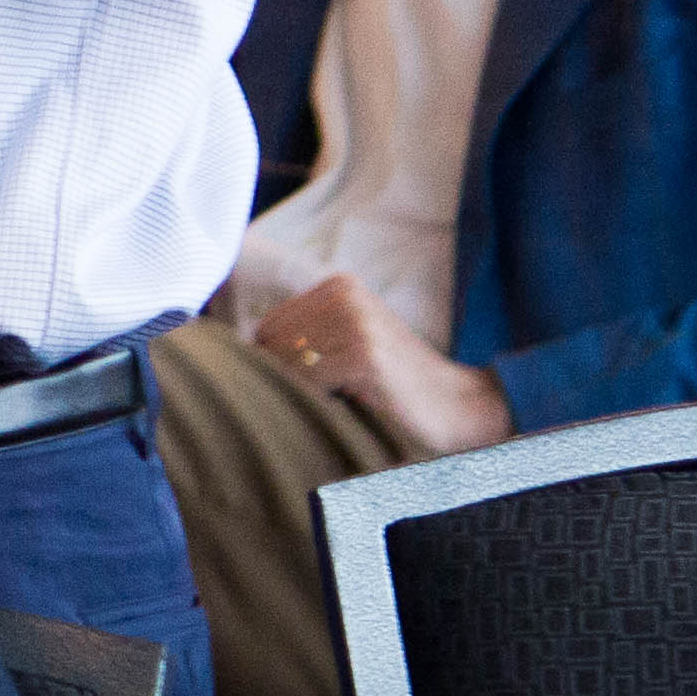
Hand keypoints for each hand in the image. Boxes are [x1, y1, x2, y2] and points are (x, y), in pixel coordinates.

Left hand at [258, 273, 513, 458]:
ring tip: (345, 405)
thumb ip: (302, 341)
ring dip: (305, 396)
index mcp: (337, 286)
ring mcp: (355, 320)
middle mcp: (344, 294)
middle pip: (271, 346)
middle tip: (329, 403)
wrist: (463, 408)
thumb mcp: (348, 348)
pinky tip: (354, 409)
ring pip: (287, 366)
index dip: (275, 367)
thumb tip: (233, 356)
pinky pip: (308, 384)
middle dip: (286, 381)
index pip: (268, 329)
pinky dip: (320, 406)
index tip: (300, 390)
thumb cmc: (396, 389)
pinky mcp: (364, 352)